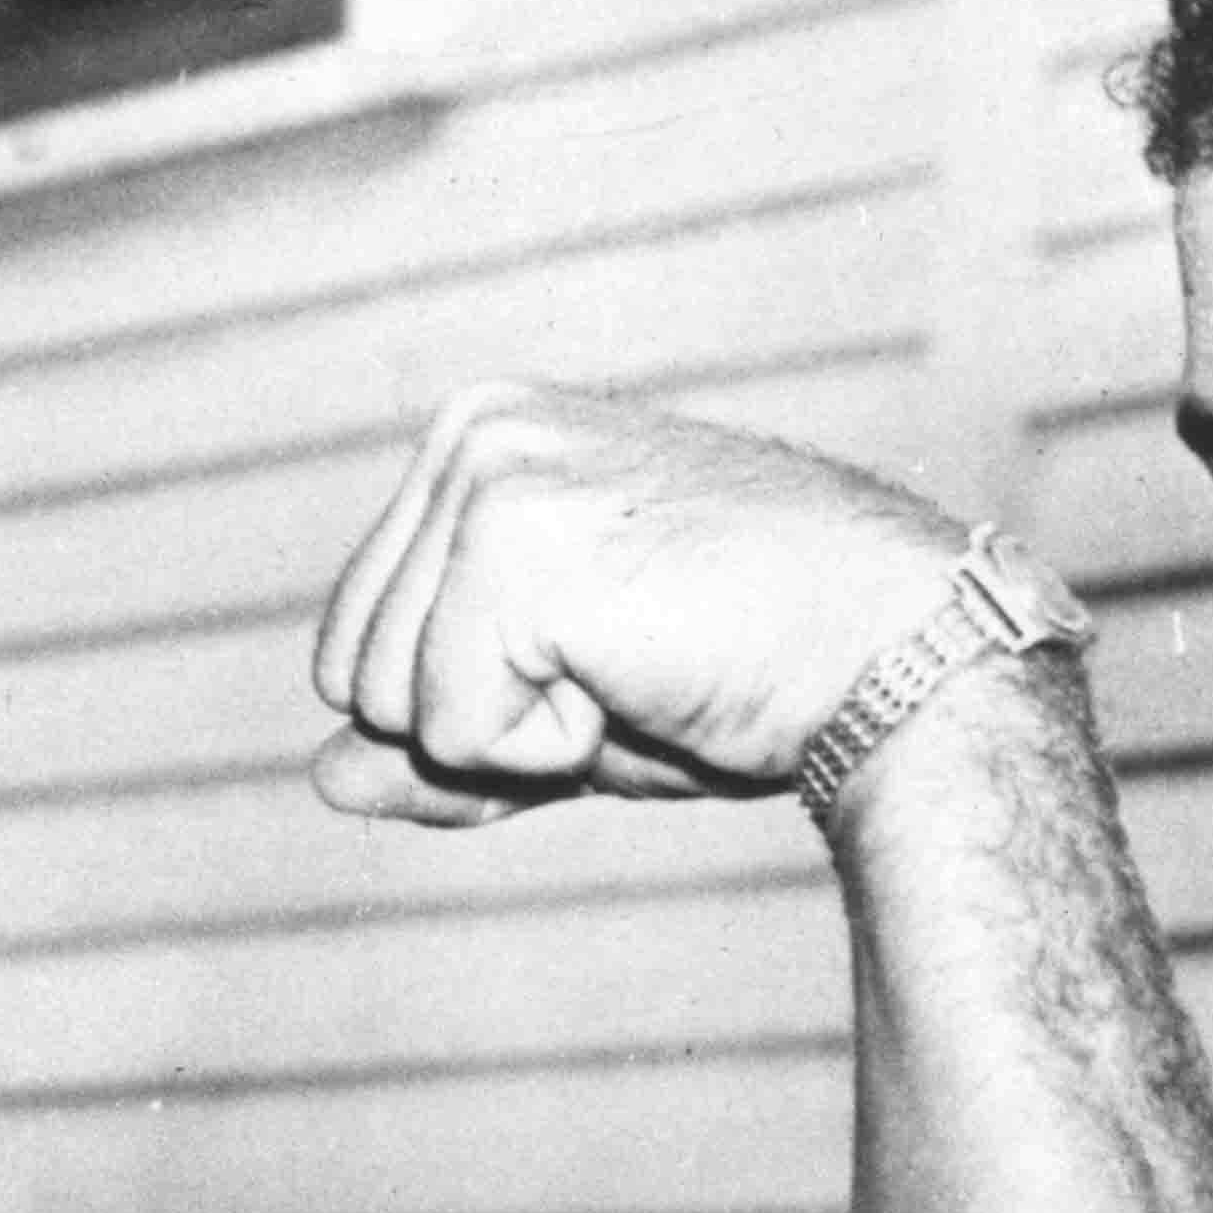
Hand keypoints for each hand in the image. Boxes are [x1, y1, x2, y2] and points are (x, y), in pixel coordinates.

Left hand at [311, 384, 971, 827]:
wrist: (890, 658)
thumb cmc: (748, 677)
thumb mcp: (566, 714)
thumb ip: (441, 739)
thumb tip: (322, 780)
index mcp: (478, 443)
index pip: (359, 643)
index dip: (469, 711)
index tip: (607, 666)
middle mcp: (473, 432)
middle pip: (351, 674)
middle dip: (481, 722)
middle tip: (629, 672)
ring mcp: (490, 473)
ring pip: (388, 705)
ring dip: (516, 735)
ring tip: (639, 666)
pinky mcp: (514, 539)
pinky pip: (448, 730)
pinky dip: (546, 752)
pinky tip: (644, 678)